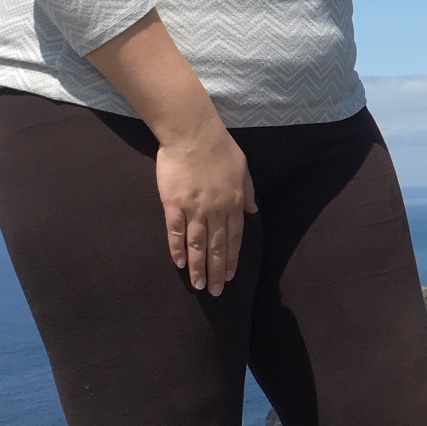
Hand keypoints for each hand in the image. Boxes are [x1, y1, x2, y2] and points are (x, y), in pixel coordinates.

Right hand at [155, 120, 257, 295]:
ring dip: (198, 267)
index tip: (231, 276)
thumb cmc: (220, 147)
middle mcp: (216, 210)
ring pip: (197, 245)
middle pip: (217, 247)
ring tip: (199, 286)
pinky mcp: (173, 204)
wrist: (192, 133)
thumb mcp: (243, 168)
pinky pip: (175, 232)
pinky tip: (179, 264)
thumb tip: (253, 210)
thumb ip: (249, 191)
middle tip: (216, 292)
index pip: (235, 238)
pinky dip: (177, 250)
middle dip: (218, 272)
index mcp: (235, 202)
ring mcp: (194, 209)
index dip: (233, 259)